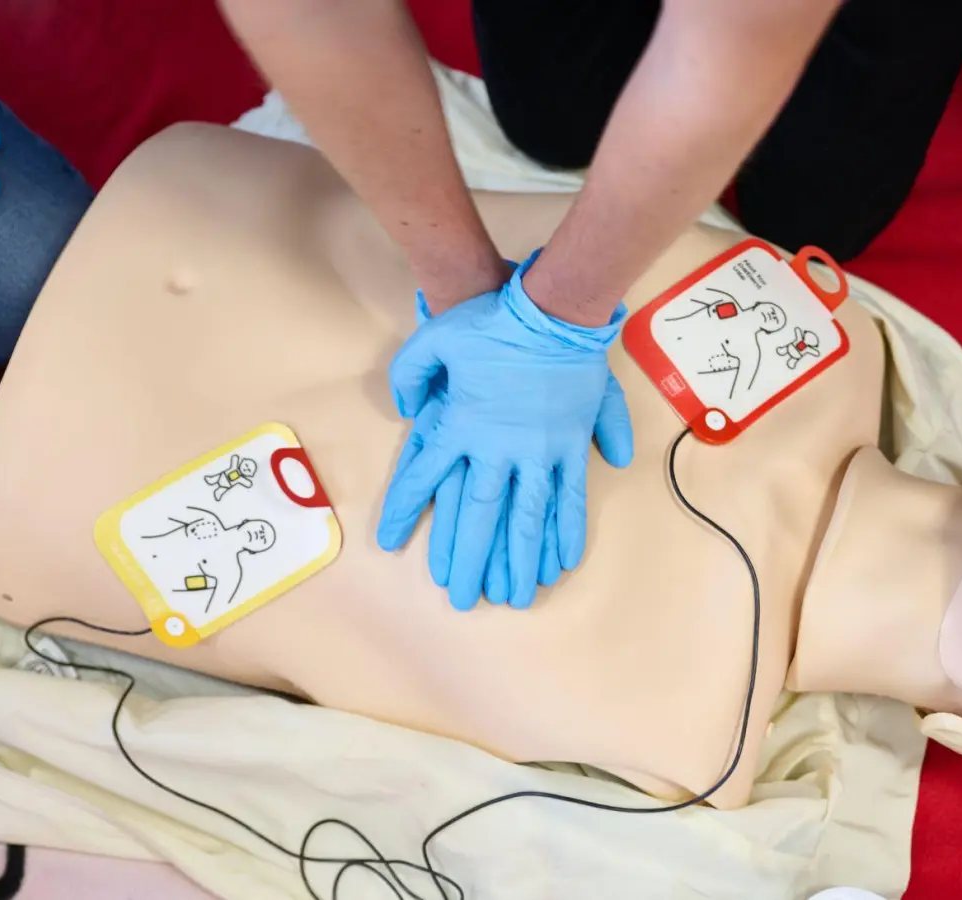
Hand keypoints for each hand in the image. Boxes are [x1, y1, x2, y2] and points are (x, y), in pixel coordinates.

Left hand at [378, 251, 633, 610]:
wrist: (553, 310)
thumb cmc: (492, 322)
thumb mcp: (434, 339)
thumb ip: (410, 374)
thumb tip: (405, 407)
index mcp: (462, 425)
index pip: (426, 478)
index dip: (406, 512)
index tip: (390, 543)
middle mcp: (500, 448)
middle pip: (480, 515)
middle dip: (470, 560)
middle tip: (462, 599)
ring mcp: (540, 450)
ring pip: (528, 518)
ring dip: (522, 561)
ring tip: (516, 597)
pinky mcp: (572, 445)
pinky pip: (570, 496)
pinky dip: (566, 531)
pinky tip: (562, 562)